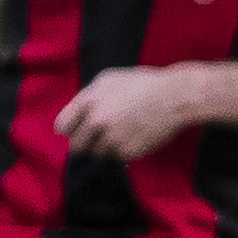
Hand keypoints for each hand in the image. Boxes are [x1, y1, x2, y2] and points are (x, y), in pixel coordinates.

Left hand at [55, 63, 204, 160]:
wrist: (174, 97)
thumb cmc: (143, 84)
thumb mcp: (109, 79)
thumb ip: (88, 97)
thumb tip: (76, 116)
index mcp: (90, 101)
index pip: (62, 126)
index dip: (70, 129)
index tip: (76, 131)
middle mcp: (97, 121)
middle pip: (76, 146)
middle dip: (85, 142)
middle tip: (98, 136)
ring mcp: (112, 138)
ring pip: (96, 154)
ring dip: (104, 148)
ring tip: (120, 133)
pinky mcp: (127, 152)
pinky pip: (116, 158)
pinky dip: (122, 151)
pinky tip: (134, 136)